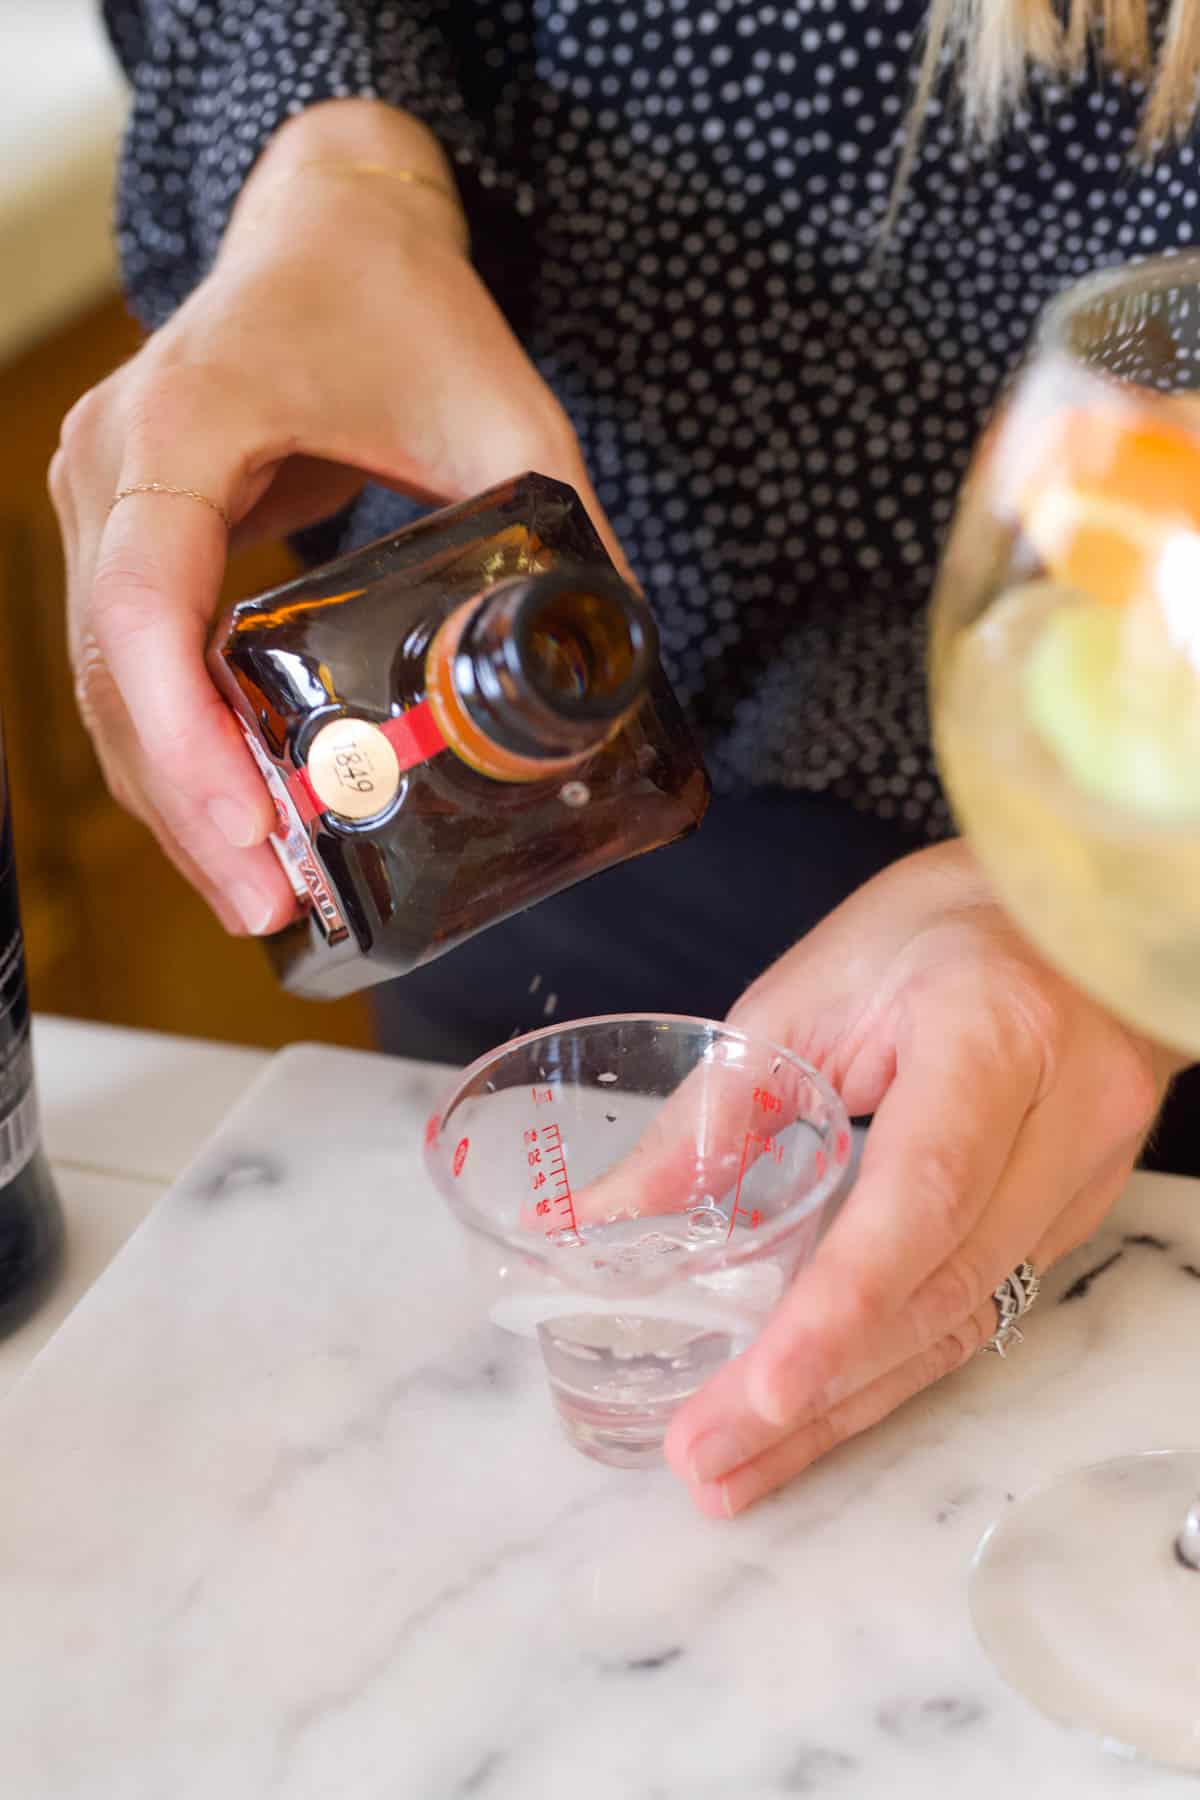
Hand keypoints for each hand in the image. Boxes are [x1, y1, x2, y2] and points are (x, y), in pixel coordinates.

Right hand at [49, 99, 623, 936]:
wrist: (330, 227)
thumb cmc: (402, 302)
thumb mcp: (506, 415)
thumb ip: (564, 535)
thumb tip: (622, 675)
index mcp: (187, 422)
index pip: (148, 598)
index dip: (183, 732)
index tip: (250, 830)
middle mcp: (114, 465)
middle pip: (114, 671)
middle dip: (187, 805)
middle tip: (270, 907)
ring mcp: (103, 501)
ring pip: (108, 684)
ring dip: (175, 799)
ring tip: (261, 896)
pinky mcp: (124, 534)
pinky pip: (132, 663)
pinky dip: (177, 748)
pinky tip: (240, 820)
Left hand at [663, 839, 1181, 1516]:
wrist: (1072, 908)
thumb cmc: (936, 927)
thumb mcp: (807, 991)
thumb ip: (714, 1113)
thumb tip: (601, 1218)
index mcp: (991, 1033)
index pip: (921, 1193)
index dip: (842, 1304)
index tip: (764, 1391)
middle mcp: (1064, 1116)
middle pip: (942, 1286)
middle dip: (819, 1392)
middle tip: (707, 1461)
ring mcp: (1087, 1173)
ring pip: (967, 1318)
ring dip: (851, 1404)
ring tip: (742, 1467)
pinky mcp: (1079, 1207)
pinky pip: (985, 1302)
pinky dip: (895, 1361)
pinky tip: (823, 1407)